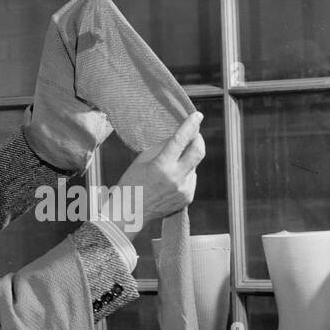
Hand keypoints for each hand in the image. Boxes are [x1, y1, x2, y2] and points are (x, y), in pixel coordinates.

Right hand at [112, 112, 203, 226]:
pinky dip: (185, 173)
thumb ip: (162, 147)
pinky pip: (192, 178)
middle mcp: (176, 178)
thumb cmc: (131, 184)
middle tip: (195, 134)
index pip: (181, 140)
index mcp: (161, 166)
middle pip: (198, 151)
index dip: (191, 125)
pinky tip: (171, 179)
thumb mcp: (142, 160)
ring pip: (194, 165)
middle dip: (198, 139)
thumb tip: (179, 135)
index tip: (198, 115)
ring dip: (188, 159)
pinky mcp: (187, 198)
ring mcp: (184, 190)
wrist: (130, 213)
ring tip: (171, 165)